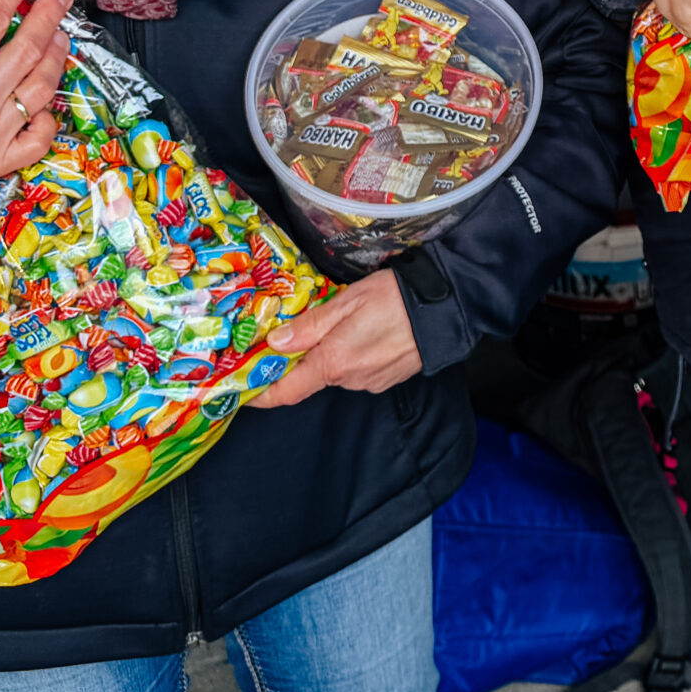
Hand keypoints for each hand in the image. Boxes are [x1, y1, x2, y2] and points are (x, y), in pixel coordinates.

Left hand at [251, 270, 423, 408]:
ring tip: (342, 321)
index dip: (260, 393)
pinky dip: (354, 354)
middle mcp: (350, 379)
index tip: (241, 388)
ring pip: (336, 370)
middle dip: (302, 356)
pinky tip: (366, 330)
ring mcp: (371, 382)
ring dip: (331, 352)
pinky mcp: (388, 378)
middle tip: (298, 328)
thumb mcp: (348, 300)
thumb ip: (310, 324)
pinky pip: (359, 370)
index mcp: (334, 362)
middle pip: (311, 375)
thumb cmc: (397, 298)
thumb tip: (275, 342)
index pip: (286, 391)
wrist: (449, 306)